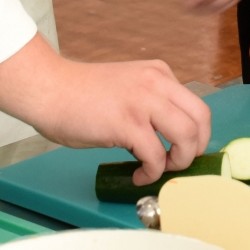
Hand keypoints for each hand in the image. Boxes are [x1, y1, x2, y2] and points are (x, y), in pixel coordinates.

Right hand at [0, 34, 210, 184]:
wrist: (48, 89)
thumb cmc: (78, 94)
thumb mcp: (127, 88)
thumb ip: (149, 105)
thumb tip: (166, 138)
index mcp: (158, 73)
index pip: (196, 105)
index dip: (197, 133)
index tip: (185, 150)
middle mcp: (157, 83)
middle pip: (201, 119)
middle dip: (196, 148)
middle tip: (179, 163)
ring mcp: (143, 102)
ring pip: (186, 136)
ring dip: (178, 161)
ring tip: (158, 170)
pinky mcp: (127, 124)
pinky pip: (155, 156)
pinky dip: (152, 173)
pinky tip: (138, 175)